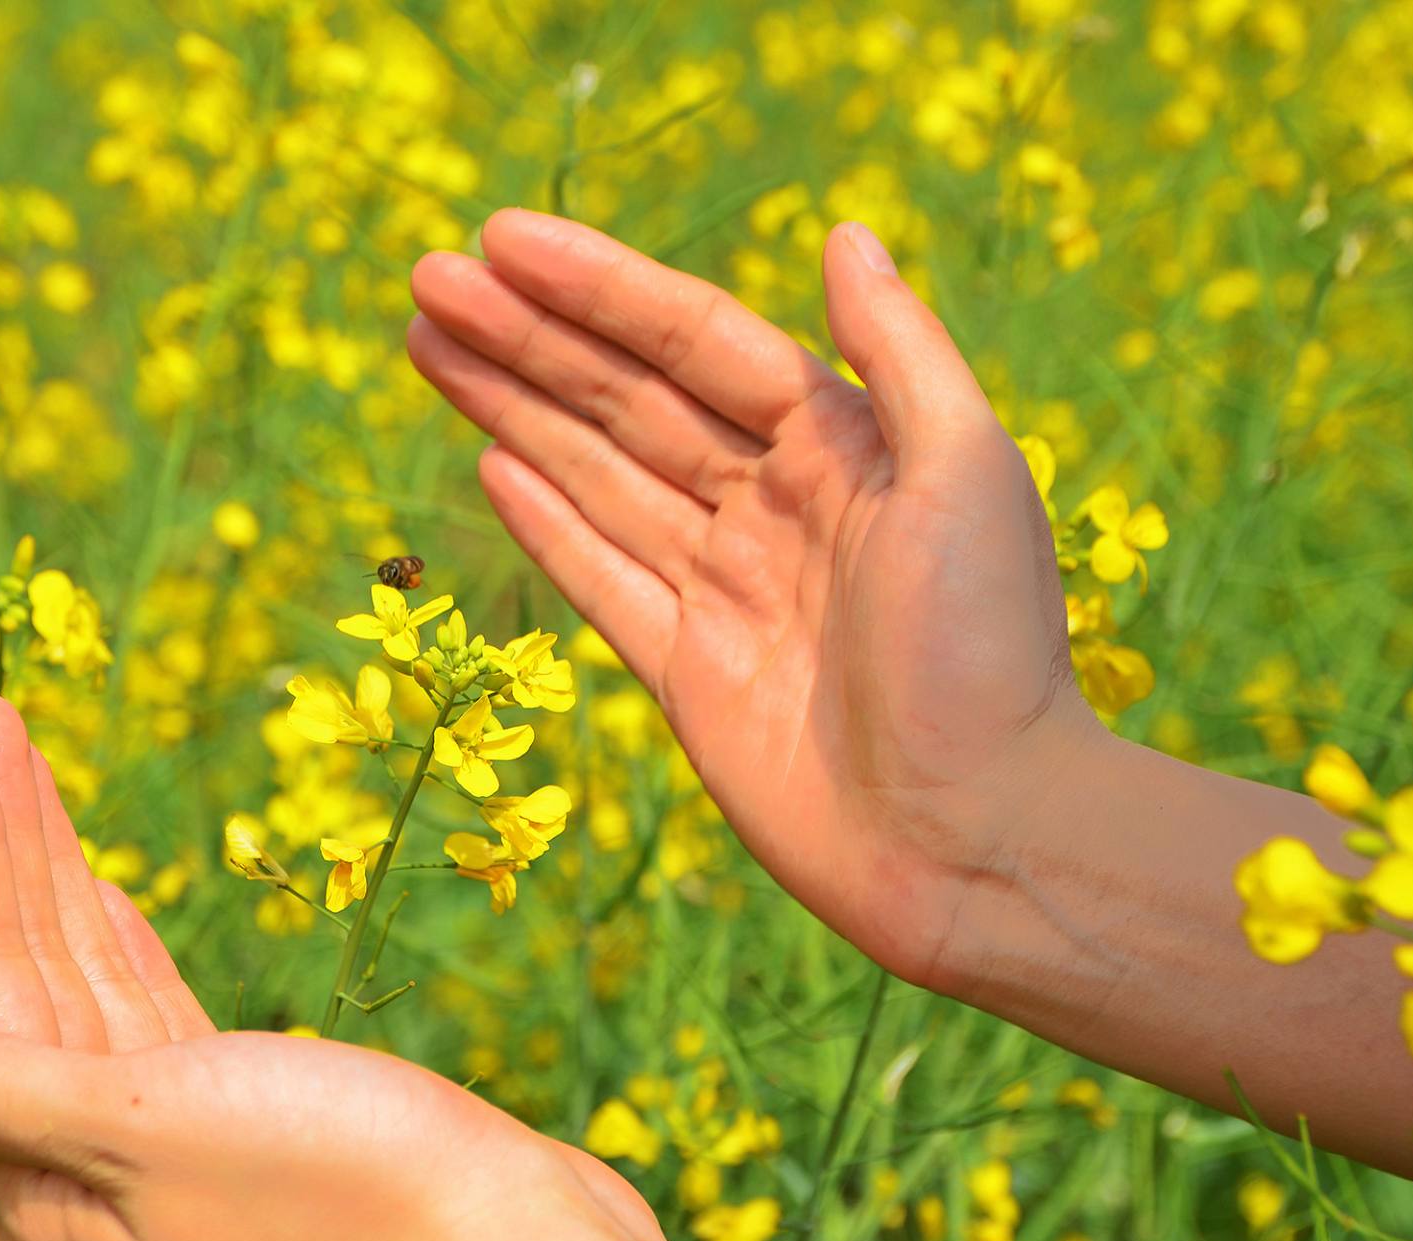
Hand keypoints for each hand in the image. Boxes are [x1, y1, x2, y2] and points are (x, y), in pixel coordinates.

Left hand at [0, 695, 697, 1240]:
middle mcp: (86, 1164)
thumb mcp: (146, 1132)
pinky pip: (143, 1005)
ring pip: (82, 974)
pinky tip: (95, 886)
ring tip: (16, 755)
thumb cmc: (340, 1191)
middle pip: (22, 966)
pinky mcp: (236, 1112)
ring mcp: (162, 1138)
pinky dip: (114, 935)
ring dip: (50, 864)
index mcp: (44, 1180)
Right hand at [408, 211, 1106, 985]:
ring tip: (428, 344)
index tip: (503, 240)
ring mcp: (723, 589)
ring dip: (513, 408)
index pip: (694, 342)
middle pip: (626, 399)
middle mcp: (772, 505)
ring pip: (596, 476)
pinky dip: (546, 522)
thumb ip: (898, 351)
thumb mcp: (966, 472)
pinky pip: (600, 579)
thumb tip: (844, 233)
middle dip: (528, 337)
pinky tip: (489, 463)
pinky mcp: (687, 673)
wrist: (974, 834)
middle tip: (427, 279)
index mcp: (838, 445)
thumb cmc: (986, 650)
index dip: (598, 288)